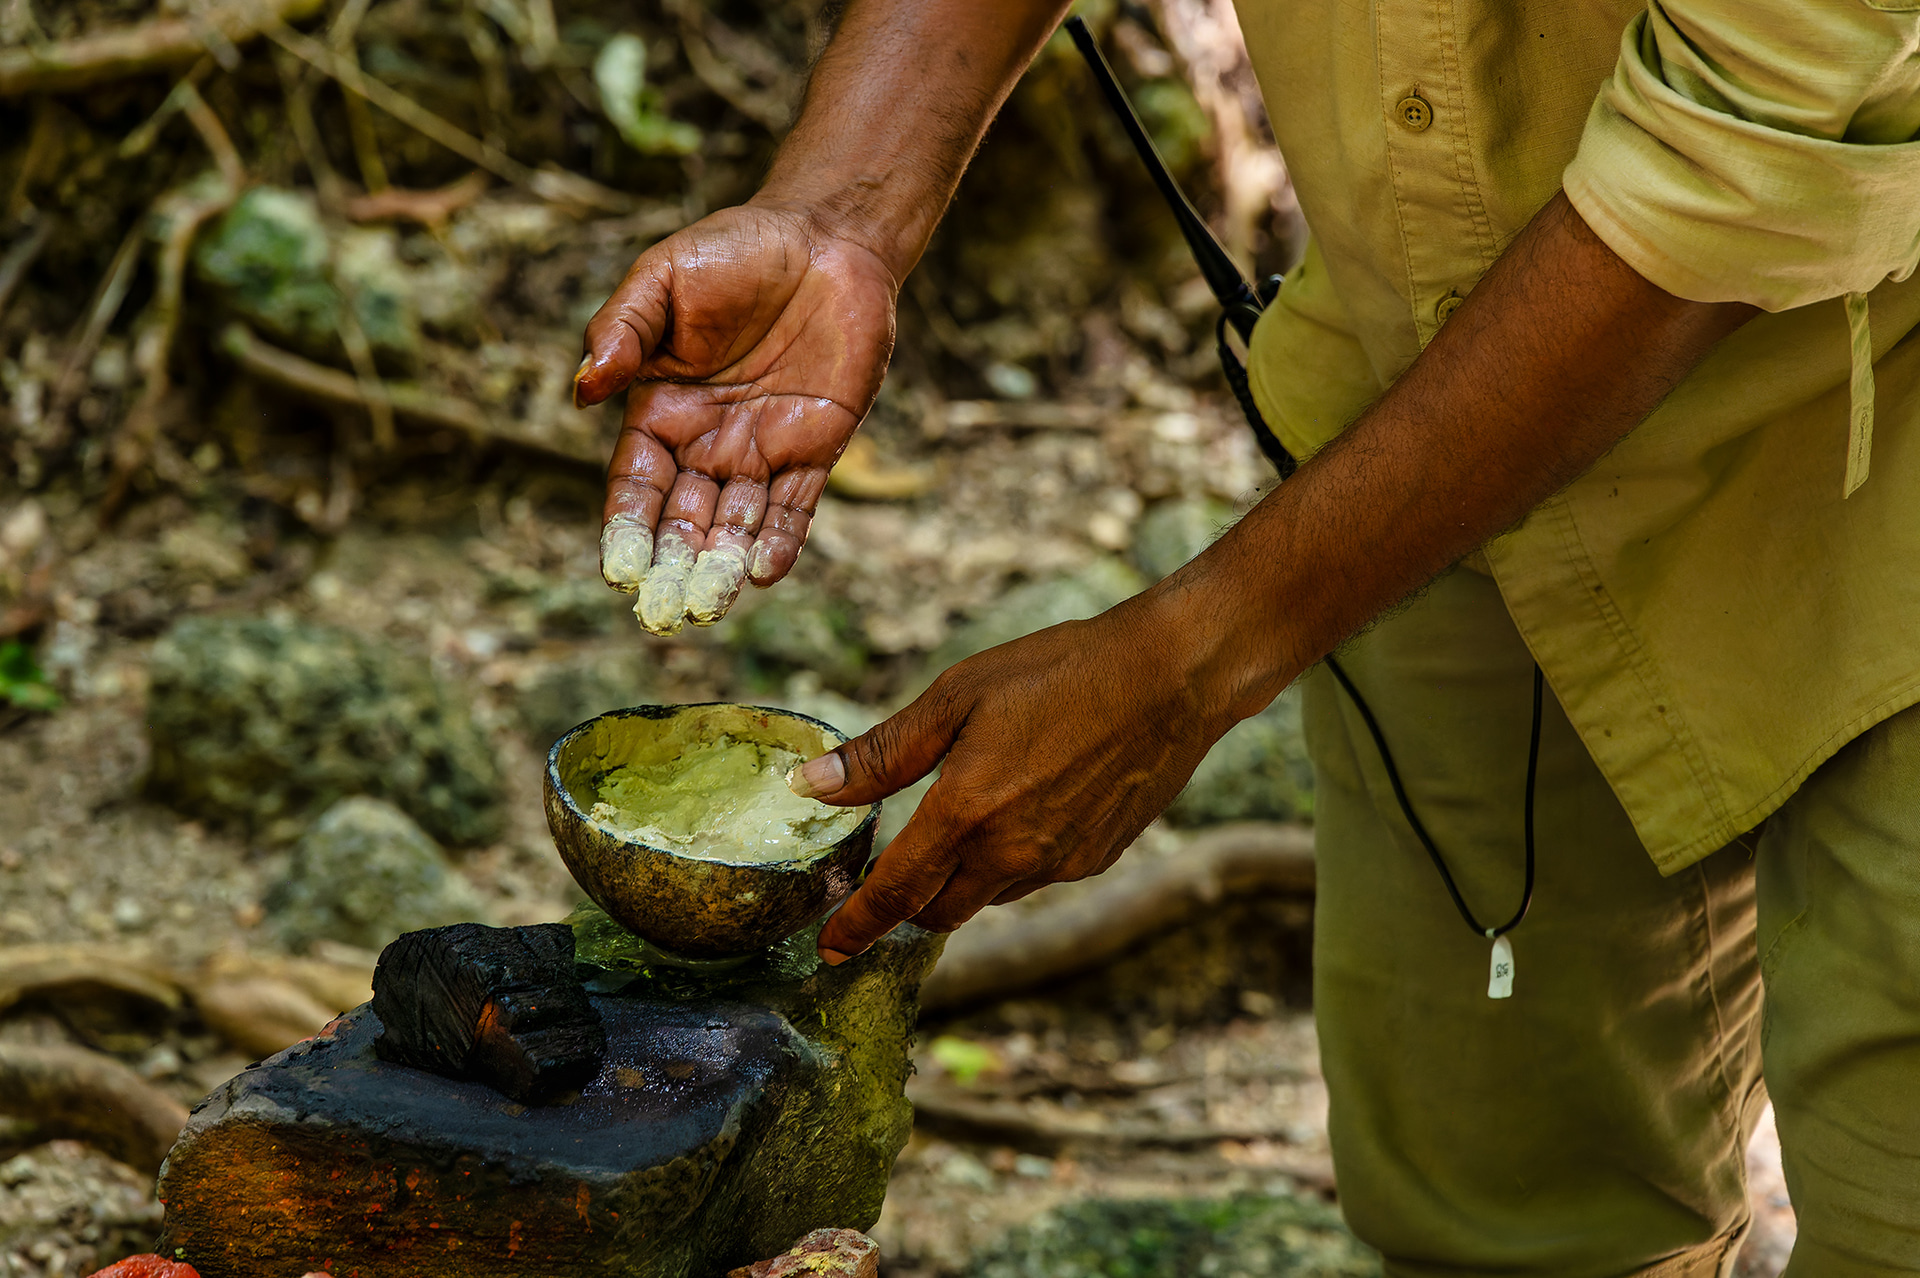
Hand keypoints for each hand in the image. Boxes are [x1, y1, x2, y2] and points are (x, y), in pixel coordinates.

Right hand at [575, 202, 896, 633]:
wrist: (828, 239)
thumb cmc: (735, 252)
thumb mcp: (663, 279)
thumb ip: (622, 330)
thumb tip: (582, 388)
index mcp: (659, 411)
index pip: (636, 484)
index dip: (626, 528)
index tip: (619, 569)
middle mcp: (707, 444)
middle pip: (683, 521)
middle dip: (673, 566)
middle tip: (664, 612)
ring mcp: (762, 452)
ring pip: (736, 525)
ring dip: (721, 566)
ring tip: (709, 604)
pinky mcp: (817, 451)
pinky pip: (796, 508)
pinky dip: (781, 541)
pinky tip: (763, 571)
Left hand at [793, 592, 1241, 961]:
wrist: (1170, 678)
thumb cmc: (1058, 671)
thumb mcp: (957, 695)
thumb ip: (883, 752)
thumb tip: (812, 786)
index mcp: (966, 812)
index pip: (895, 893)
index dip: (856, 925)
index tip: (830, 947)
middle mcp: (1011, 854)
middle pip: (938, 913)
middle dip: (906, 906)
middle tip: (887, 878)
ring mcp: (1058, 863)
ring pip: (987, 895)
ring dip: (962, 877)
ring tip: (966, 819)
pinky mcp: (1095, 860)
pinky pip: (1034, 876)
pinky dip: (1012, 858)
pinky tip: (1026, 802)